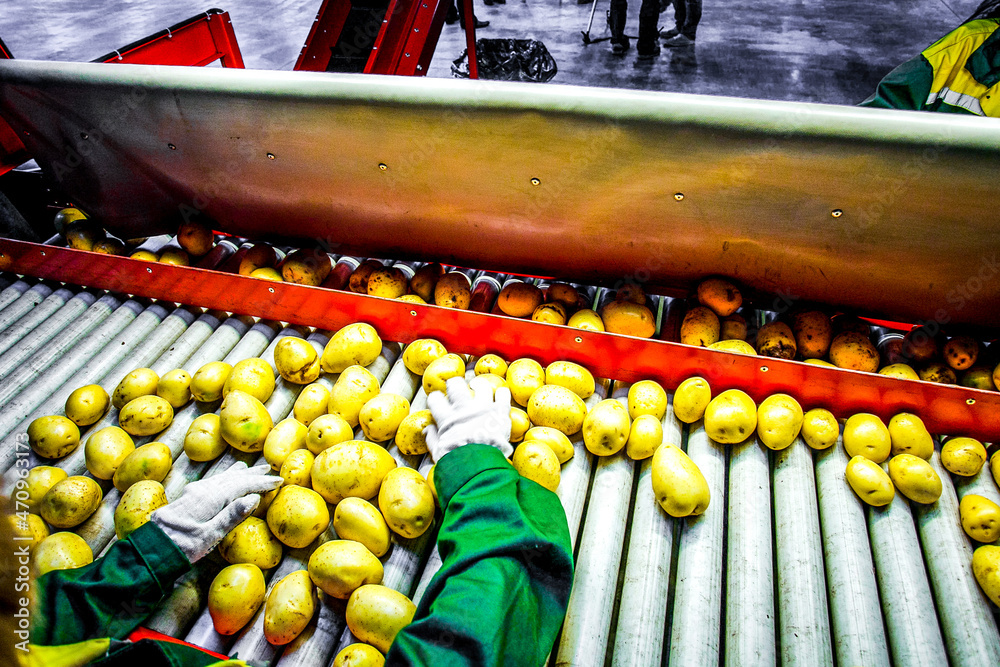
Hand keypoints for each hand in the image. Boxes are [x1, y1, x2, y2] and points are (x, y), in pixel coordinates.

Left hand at [151, 462, 281, 562]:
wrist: (149, 551)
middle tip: (268, 468)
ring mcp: (193, 493)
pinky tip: (221, 480)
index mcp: (210, 498)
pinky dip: (223, 478)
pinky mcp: (186, 499)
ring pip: (220, 478)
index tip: (278, 480)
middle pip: (231, 478)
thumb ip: (230, 516)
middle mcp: (202, 491)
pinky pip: (211, 482)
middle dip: (251, 473)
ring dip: (237, 473)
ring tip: (248, 468)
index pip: (241, 485)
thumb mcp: (208, 536)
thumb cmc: (181, 548)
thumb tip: (253, 498)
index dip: (261, 482)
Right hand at [424, 376, 512, 461]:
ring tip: (478, 387)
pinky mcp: (500, 411)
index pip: (436, 398)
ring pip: (481, 385)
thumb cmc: (457, 462)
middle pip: (456, 384)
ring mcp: (483, 407)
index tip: (439, 402)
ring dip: (479, 385)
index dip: (436, 398)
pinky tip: (500, 395)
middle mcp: (464, 408)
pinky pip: (502, 393)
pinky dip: (502, 393)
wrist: (480, 467)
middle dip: (455, 385)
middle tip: (457, 389)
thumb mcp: (438, 452)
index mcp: (447, 418)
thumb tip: (427, 429)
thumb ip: (432, 438)